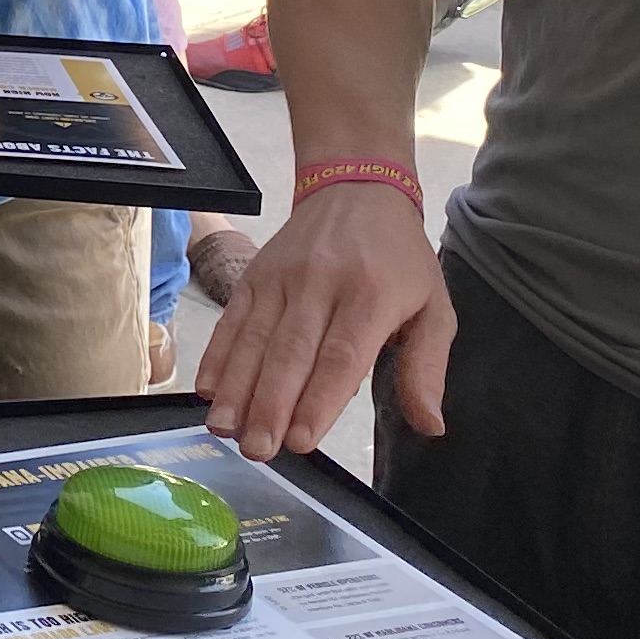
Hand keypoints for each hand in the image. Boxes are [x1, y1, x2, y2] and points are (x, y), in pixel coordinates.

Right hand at [193, 184, 451, 453]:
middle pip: (291, 351)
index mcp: (372, 295)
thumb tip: (430, 426)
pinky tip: (205, 390)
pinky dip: (216, 355)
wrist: (356, 188)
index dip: (319, 399)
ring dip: (236, 387)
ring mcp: (282, 277)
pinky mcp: (255, 275)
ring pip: (255, 338)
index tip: (302, 441)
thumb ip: (428, 368)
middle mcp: (321, 283)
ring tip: (225, 429)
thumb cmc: (400, 259)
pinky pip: (232, 319)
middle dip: (270, 404)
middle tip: (258, 449)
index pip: (341, 355)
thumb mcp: (434, 308)